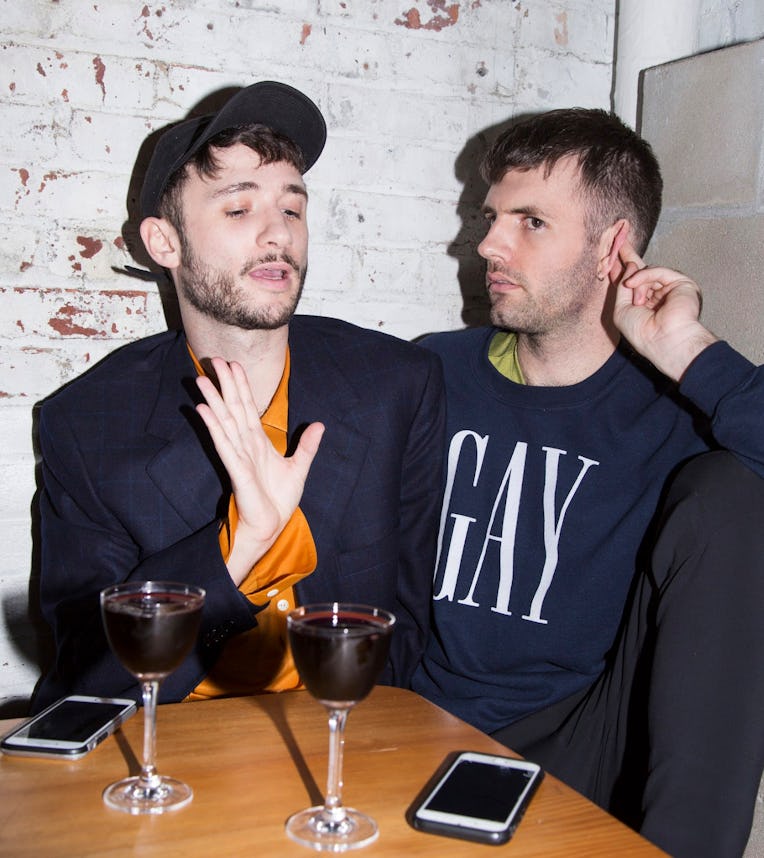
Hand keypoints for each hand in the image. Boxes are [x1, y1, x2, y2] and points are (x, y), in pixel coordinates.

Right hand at [195, 357, 323, 584]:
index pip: (247, 408)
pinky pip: (223, 444)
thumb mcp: (299, 468)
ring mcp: (238, 456)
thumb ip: (307, 445)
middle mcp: (245, 445)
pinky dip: (214, 426)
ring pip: (224, 421)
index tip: (234, 365)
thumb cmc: (279, 500)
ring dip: (213, 400)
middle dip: (225, 384)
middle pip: (233, 408)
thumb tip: (320, 424)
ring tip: (201, 379)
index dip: (241, 386)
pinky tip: (204, 409)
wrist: (271, 525)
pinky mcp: (236, 470)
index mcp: (258, 442)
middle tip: (215, 360)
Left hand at [612, 240, 717, 380]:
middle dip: (626, 255)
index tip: (612, 250)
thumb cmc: (641, 333)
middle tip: (617, 237)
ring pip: (646, 271)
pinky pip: (658, 271)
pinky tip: (634, 284)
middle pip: (639, 268)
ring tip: (638, 302)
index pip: (630, 279)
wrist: (663, 340)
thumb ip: (622, 286)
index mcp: (643, 301)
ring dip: (636, 284)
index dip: (621, 265)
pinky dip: (645, 277)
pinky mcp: (681, 282)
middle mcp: (656, 293)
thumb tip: (629, 264)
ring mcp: (669, 287)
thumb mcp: (621, 309)